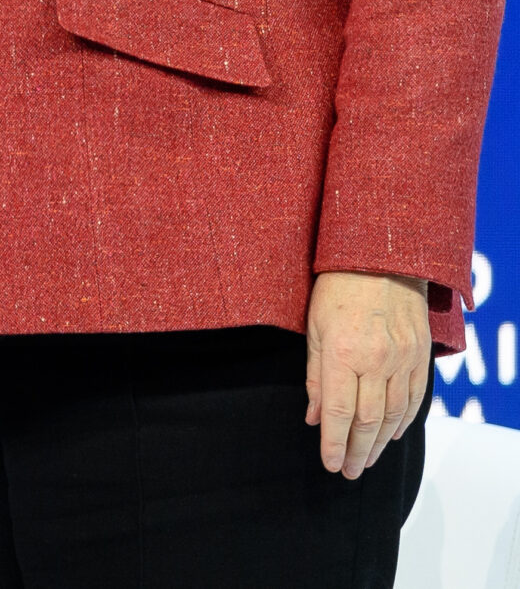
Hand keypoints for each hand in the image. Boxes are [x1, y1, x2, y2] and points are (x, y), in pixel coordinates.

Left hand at [304, 270, 431, 476]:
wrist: (383, 260)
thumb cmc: (337, 290)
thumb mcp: (314, 329)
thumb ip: (314, 375)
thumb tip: (312, 417)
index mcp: (343, 354)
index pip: (337, 412)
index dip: (332, 443)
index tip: (329, 464)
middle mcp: (375, 361)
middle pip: (367, 420)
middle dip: (355, 451)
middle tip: (347, 472)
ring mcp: (402, 360)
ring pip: (393, 415)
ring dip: (379, 443)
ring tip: (365, 460)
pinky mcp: (420, 356)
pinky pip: (414, 398)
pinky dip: (404, 422)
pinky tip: (392, 435)